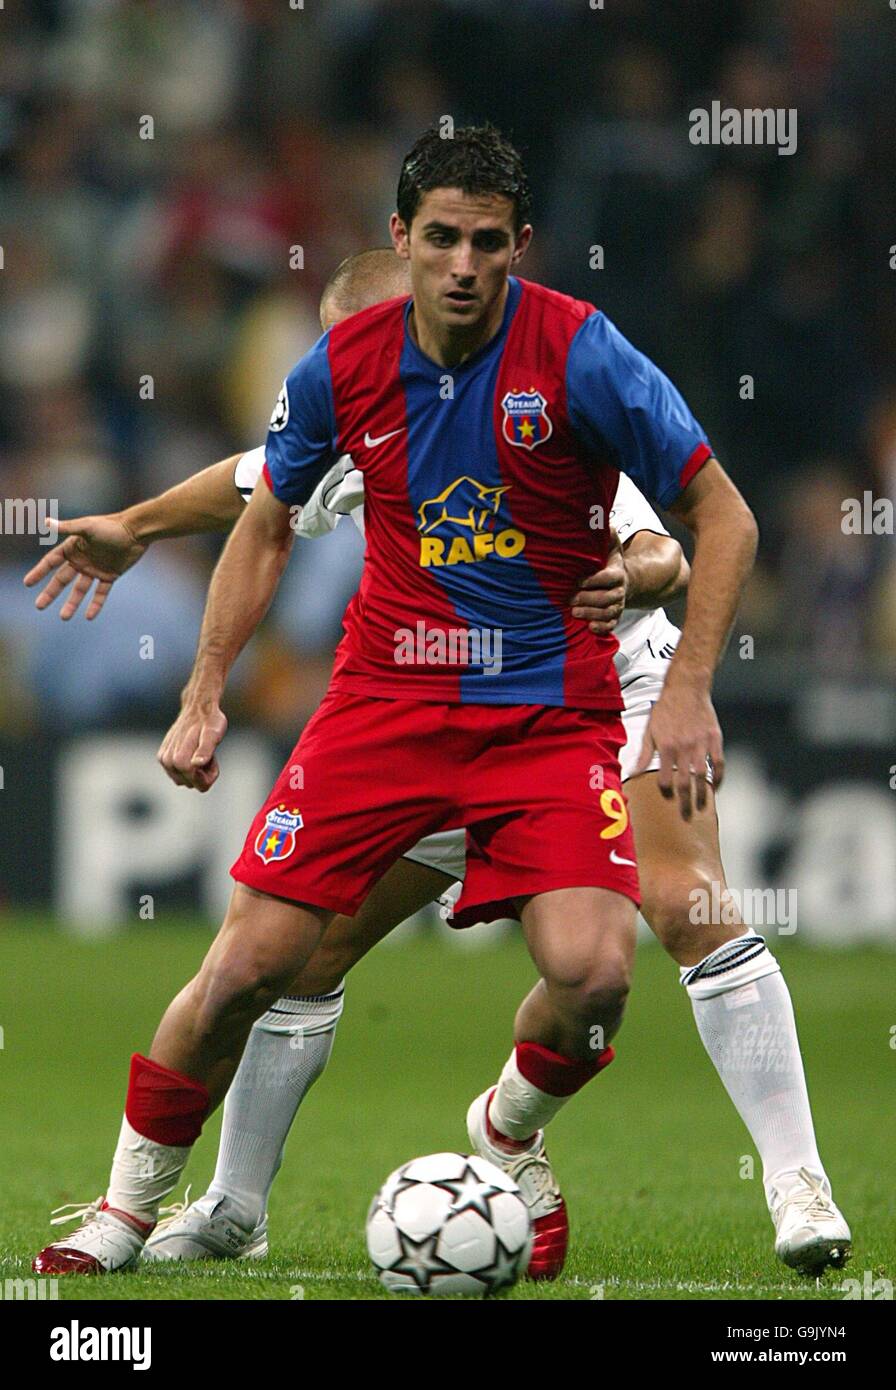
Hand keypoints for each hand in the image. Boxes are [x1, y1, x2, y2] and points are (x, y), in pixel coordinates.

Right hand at [23, 514, 147, 619]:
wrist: (136, 531)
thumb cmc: (111, 526)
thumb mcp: (87, 527)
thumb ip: (67, 528)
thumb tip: (46, 522)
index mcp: (73, 548)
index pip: (51, 562)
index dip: (39, 572)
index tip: (27, 583)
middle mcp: (81, 560)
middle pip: (62, 579)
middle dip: (50, 593)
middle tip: (39, 606)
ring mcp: (95, 569)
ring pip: (80, 590)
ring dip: (72, 603)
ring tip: (64, 618)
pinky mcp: (110, 576)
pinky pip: (100, 593)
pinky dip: (95, 605)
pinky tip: (88, 617)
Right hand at [157, 697, 227, 791]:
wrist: (198, 707)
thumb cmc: (209, 721)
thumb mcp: (213, 735)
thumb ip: (205, 750)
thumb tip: (196, 764)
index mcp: (179, 759)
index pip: (198, 783)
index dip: (209, 774)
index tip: (213, 758)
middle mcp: (167, 761)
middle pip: (191, 783)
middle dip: (203, 773)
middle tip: (208, 753)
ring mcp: (164, 760)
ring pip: (184, 780)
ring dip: (196, 770)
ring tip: (200, 750)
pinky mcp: (163, 757)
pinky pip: (178, 774)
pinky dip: (188, 766)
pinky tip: (193, 751)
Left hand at [570, 527, 626, 633]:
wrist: (622, 581)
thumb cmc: (609, 561)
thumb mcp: (610, 544)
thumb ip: (606, 533)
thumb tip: (597, 517)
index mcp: (617, 572)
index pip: (608, 577)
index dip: (594, 580)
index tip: (578, 581)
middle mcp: (619, 590)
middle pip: (606, 598)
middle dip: (587, 599)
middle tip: (569, 599)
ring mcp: (617, 605)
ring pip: (607, 613)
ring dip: (590, 614)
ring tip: (574, 612)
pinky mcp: (614, 617)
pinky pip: (611, 625)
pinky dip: (601, 628)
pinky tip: (589, 627)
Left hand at [634, 678, 723, 817]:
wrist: (686, 688)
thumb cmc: (665, 709)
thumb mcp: (649, 730)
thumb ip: (644, 754)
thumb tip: (632, 773)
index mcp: (666, 747)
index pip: (665, 778)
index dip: (666, 792)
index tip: (667, 798)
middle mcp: (683, 747)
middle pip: (685, 782)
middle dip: (685, 802)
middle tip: (685, 816)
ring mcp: (701, 744)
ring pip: (703, 776)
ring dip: (702, 794)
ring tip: (701, 807)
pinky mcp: (715, 738)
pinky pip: (719, 763)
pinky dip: (719, 777)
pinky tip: (716, 787)